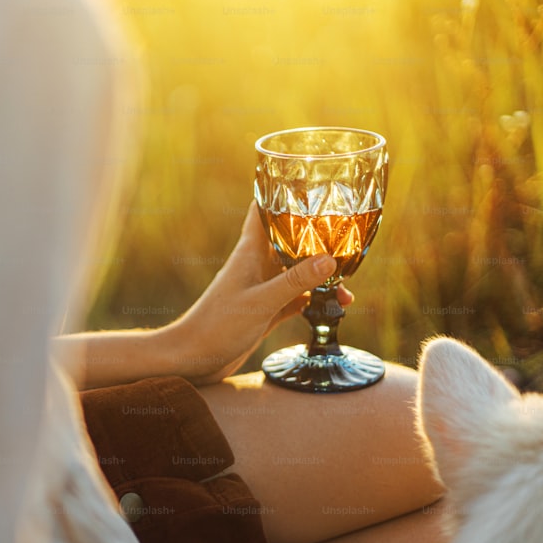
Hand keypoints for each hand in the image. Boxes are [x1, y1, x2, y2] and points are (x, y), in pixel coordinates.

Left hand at [162, 200, 352, 384]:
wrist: (193, 359)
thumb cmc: (217, 326)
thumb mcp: (261, 302)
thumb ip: (294, 281)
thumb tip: (330, 259)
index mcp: (250, 252)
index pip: (264, 210)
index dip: (283, 194)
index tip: (310, 184)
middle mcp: (257, 265)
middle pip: (290, 240)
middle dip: (316, 237)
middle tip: (349, 235)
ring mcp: (262, 288)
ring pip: (298, 272)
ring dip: (321, 274)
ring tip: (348, 281)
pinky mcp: (267, 310)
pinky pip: (297, 298)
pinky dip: (315, 300)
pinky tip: (336, 304)